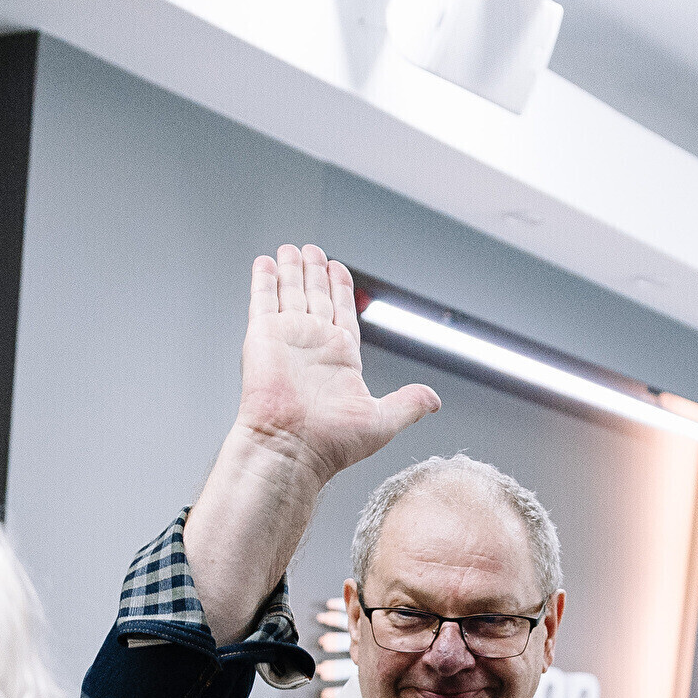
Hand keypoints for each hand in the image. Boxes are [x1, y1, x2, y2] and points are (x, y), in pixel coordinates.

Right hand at [225, 245, 440, 484]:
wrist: (292, 448)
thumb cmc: (332, 443)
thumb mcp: (382, 421)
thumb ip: (408, 403)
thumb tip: (434, 401)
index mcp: (340, 359)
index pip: (341, 314)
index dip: (341, 290)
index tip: (339, 268)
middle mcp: (313, 345)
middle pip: (316, 298)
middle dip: (315, 273)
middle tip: (313, 251)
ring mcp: (287, 338)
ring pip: (291, 293)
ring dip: (291, 270)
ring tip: (291, 249)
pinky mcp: (263, 336)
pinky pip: (263, 300)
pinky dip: (264, 280)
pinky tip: (265, 262)